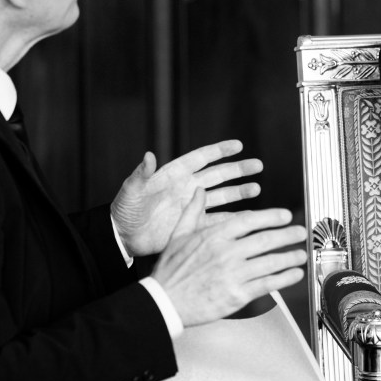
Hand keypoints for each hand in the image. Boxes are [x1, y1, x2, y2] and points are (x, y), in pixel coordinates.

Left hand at [111, 140, 262, 257]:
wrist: (123, 235)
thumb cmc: (124, 209)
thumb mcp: (131, 190)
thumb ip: (141, 173)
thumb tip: (149, 155)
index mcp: (174, 174)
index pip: (201, 158)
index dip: (219, 151)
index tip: (238, 145)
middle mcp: (187, 187)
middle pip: (218, 175)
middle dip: (238, 170)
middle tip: (257, 165)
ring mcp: (191, 205)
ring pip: (222, 196)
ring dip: (239, 192)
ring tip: (256, 189)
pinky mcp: (192, 224)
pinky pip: (216, 220)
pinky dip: (231, 218)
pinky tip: (247, 215)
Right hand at [152, 188, 307, 327]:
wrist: (164, 301)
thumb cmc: (170, 271)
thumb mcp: (177, 235)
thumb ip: (192, 211)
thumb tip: (199, 191)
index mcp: (214, 235)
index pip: (250, 220)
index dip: (271, 217)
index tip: (284, 216)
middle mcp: (226, 252)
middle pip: (265, 240)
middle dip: (287, 235)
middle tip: (299, 232)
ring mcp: (233, 274)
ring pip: (270, 262)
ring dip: (290, 257)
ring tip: (301, 253)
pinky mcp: (237, 295)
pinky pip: (267, 284)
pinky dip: (284, 278)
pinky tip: (294, 275)